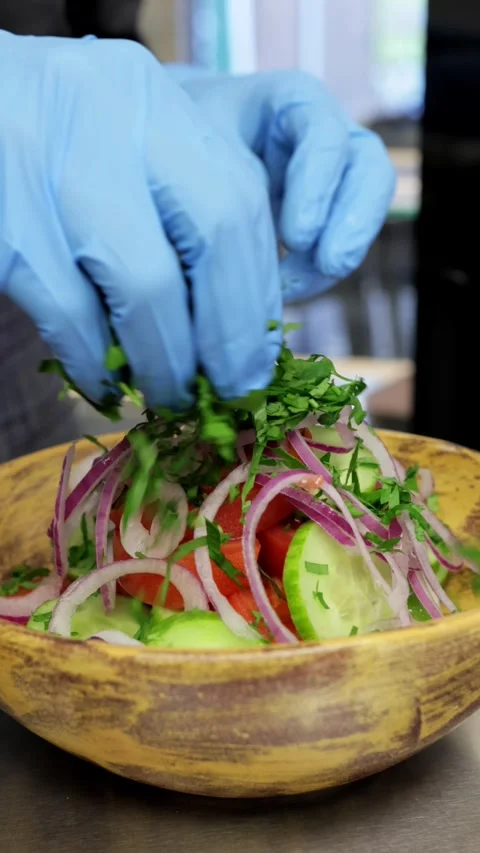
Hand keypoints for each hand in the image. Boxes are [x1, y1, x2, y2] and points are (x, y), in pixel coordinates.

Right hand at [0, 34, 281, 407]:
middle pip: (215, 233)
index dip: (257, 295)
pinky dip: (95, 363)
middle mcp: (110, 115)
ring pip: (143, 285)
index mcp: (154, 98)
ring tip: (170, 395)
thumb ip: (181, 208)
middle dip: (230, 332)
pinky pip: (70, 314)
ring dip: (165, 361)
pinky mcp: (2, 221)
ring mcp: (49, 163)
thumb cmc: (48, 150)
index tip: (257, 360)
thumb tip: (239, 329)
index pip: (243, 199)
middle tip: (230, 390)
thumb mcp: (122, 147)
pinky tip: (103, 384)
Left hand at [178, 70, 395, 301]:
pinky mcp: (326, 218)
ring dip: (337, 257)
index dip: (318, 187)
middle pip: (370, 171)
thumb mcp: (191, 144)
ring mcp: (335, 178)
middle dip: (354, 223)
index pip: (326, 135)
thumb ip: (217, 179)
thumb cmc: (183, 137)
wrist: (176, 148)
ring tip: (293, 290)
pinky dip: (313, 276)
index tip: (296, 237)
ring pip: (363, 215)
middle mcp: (328, 136)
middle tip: (328, 265)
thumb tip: (228, 247)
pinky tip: (278, 295)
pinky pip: (337, 249)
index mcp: (294, 102)